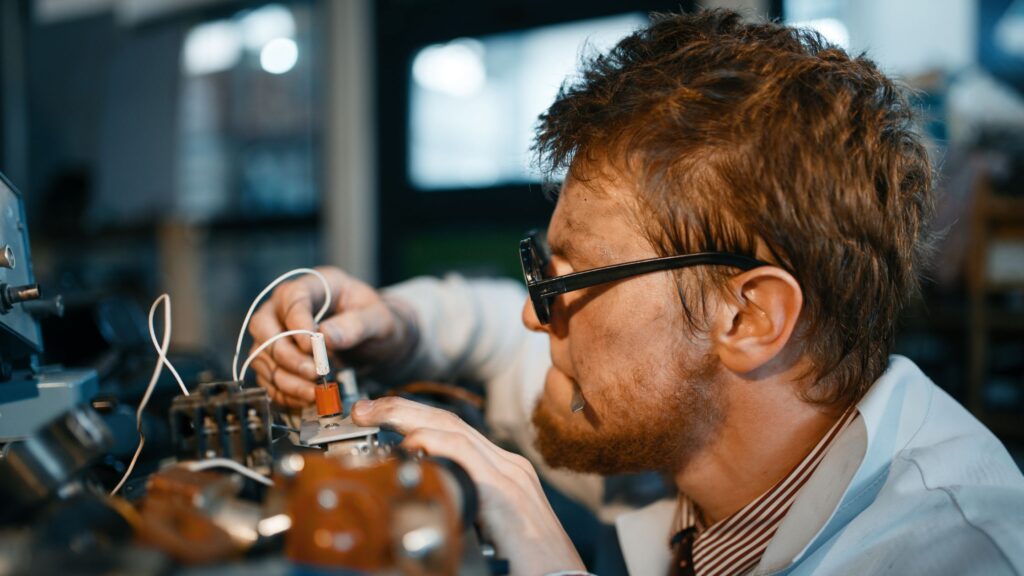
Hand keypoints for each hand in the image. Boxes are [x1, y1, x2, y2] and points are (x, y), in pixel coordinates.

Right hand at [247, 267, 416, 406]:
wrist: (375, 341)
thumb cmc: (374, 321)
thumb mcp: (378, 319)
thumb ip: (356, 324)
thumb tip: (327, 337)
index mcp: (313, 286)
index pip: (291, 297)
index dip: (297, 322)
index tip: (311, 345)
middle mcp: (285, 307)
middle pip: (264, 326)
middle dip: (286, 353)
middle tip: (312, 372)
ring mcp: (277, 333)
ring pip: (262, 355)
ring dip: (285, 378)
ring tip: (313, 392)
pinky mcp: (276, 359)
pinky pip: (269, 377)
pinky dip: (284, 392)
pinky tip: (306, 398)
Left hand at [352, 397, 584, 575]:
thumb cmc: (527, 564)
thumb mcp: (486, 528)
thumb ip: (463, 506)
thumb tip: (425, 499)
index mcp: (502, 472)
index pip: (453, 430)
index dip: (415, 418)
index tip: (381, 418)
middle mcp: (507, 466)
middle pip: (449, 420)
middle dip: (403, 408)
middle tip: (366, 407)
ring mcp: (509, 475)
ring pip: (453, 429)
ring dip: (409, 417)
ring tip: (376, 415)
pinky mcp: (506, 492)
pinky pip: (466, 456)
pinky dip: (435, 445)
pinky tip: (411, 444)